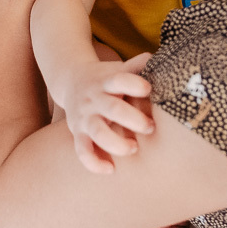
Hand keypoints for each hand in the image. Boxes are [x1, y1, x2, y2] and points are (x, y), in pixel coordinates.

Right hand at [56, 54, 154, 173]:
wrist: (70, 80)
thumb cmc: (104, 78)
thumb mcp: (117, 69)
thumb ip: (136, 66)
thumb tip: (156, 58)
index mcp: (106, 81)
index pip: (119, 80)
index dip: (134, 84)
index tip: (148, 89)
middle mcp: (94, 99)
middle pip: (112, 109)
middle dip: (133, 119)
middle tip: (150, 127)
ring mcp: (84, 117)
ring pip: (97, 132)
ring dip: (116, 143)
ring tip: (133, 148)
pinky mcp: (77, 133)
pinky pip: (82, 151)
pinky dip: (94, 163)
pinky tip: (110, 170)